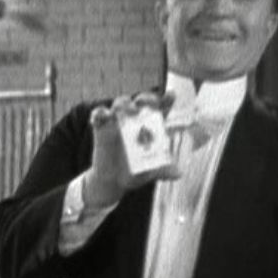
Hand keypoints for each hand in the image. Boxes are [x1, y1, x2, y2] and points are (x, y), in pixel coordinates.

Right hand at [83, 91, 178, 207]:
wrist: (113, 181)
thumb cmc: (135, 172)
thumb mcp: (150, 172)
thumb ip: (163, 171)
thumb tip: (178, 174)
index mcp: (152, 127)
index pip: (162, 109)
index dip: (167, 100)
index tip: (171, 96)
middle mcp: (136, 120)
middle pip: (142, 101)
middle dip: (145, 99)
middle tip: (143, 105)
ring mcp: (118, 121)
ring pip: (121, 103)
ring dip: (123, 104)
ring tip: (125, 112)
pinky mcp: (102, 127)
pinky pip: (99, 114)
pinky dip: (99, 113)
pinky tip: (103, 118)